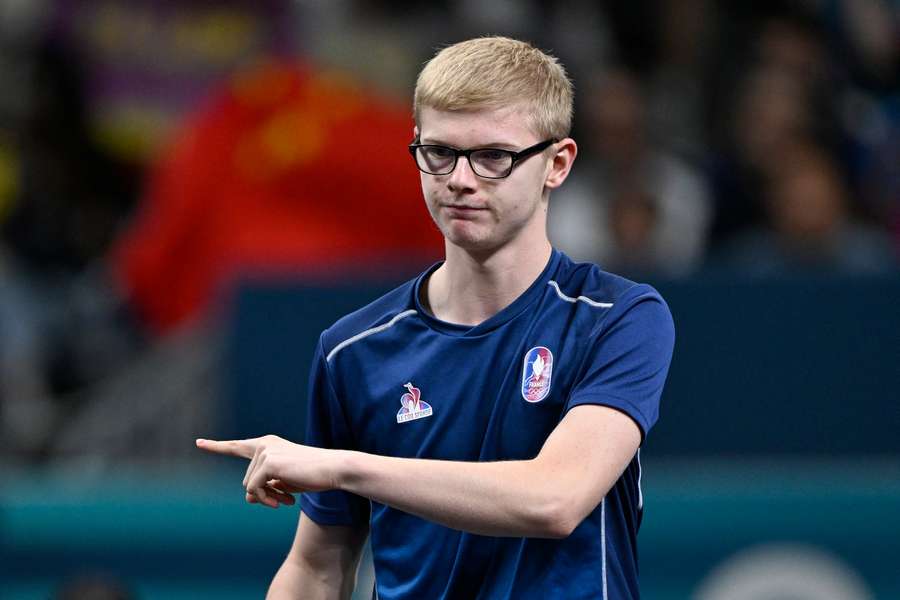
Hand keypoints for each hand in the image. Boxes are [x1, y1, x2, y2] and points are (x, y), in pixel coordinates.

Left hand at [196, 435, 339, 508]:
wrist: (332, 469)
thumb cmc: (312, 475)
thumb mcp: (284, 483)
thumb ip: (265, 486)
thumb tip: (248, 496)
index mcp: (268, 445)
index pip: (238, 446)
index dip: (217, 446)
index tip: (199, 443)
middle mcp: (263, 445)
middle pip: (246, 480)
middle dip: (263, 495)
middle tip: (283, 500)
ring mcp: (265, 452)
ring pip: (248, 487)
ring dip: (266, 499)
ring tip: (286, 499)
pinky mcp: (268, 462)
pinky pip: (254, 490)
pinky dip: (267, 500)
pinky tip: (285, 501)